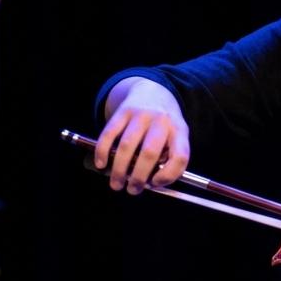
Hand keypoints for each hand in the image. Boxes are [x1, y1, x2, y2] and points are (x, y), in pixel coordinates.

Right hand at [94, 78, 190, 194]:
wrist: (152, 91)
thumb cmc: (164, 125)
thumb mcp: (175, 137)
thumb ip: (169, 157)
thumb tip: (151, 183)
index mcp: (179, 130)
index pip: (180, 156)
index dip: (169, 174)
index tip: (156, 183)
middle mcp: (162, 120)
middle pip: (149, 153)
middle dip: (139, 176)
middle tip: (132, 190)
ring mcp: (141, 114)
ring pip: (127, 145)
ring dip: (119, 169)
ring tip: (116, 184)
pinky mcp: (123, 111)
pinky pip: (109, 133)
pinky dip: (102, 151)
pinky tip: (101, 164)